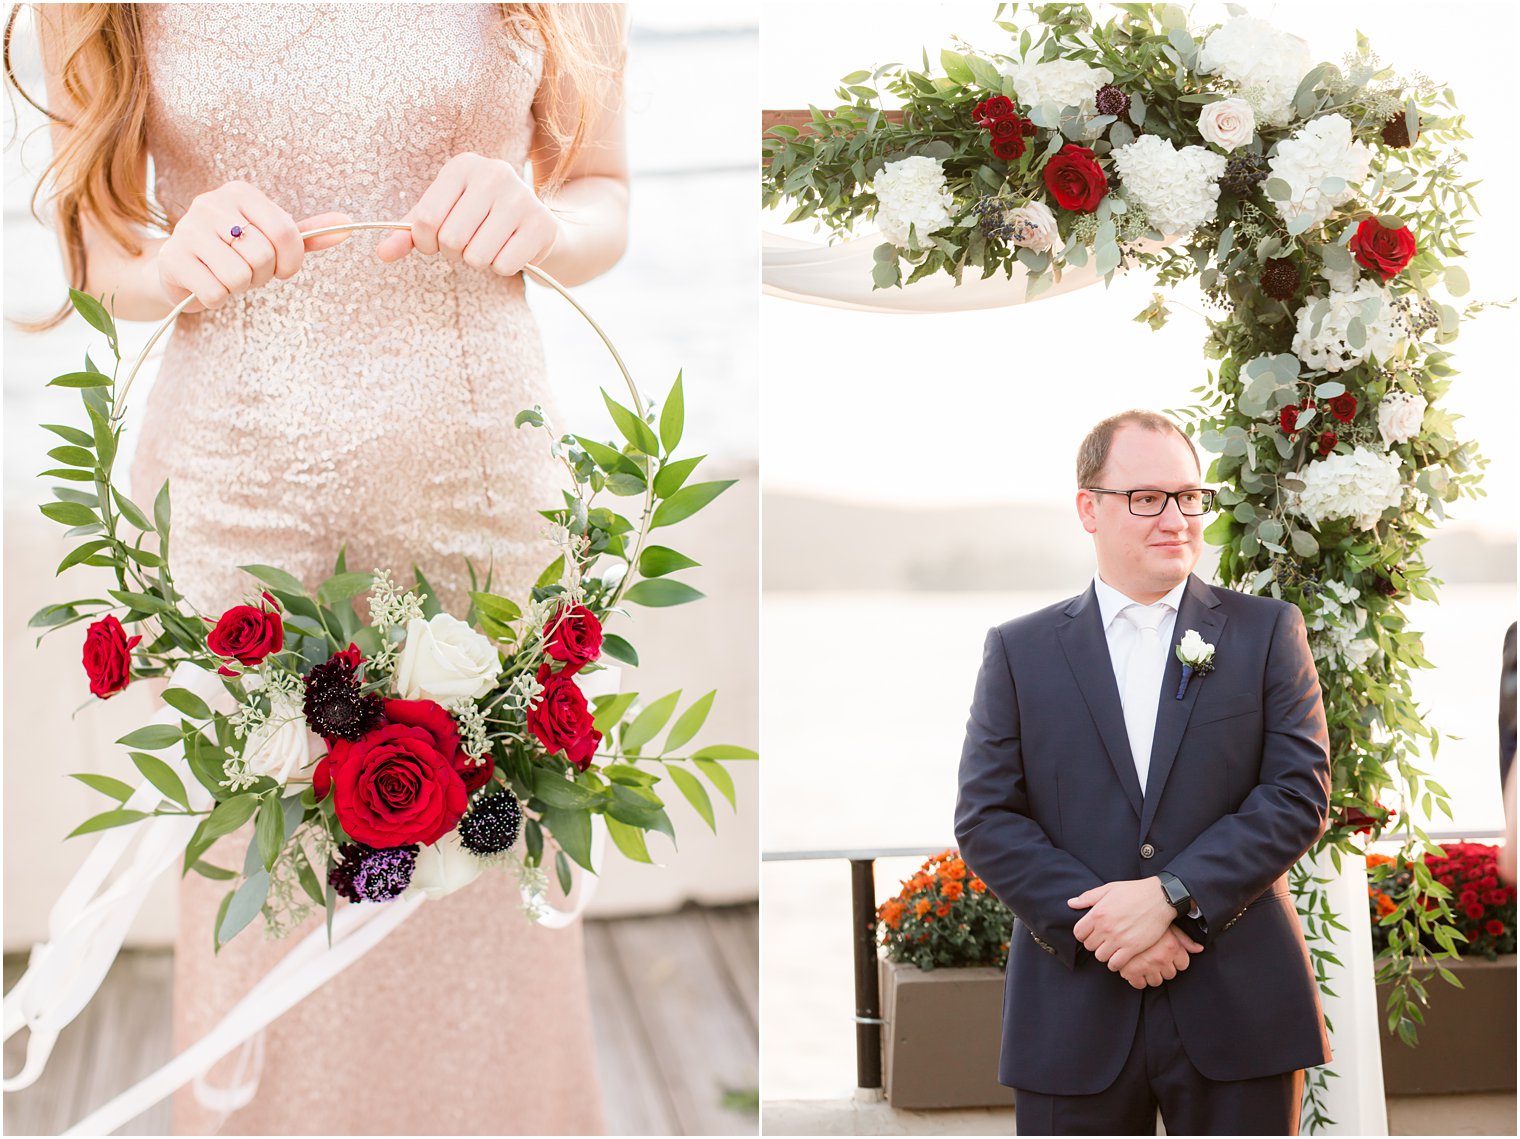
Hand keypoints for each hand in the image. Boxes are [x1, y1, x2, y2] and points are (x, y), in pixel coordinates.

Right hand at [157, 181, 351, 312]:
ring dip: (239, 288)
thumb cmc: (232, 254)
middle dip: (261, 275)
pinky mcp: (172, 258)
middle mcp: (211, 203)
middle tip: (246, 272)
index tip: (281, 269)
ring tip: (226, 277)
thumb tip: (348, 224)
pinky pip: (215, 292)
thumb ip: (306, 235)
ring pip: (239, 275)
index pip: (285, 232)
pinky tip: (207, 286)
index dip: (291, 261)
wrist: (178, 270)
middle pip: (263, 255)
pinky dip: (217, 299)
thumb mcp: (270, 241)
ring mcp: (187, 229)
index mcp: (240, 193)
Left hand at [374, 152, 559, 275]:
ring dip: (479, 262)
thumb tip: (382, 253)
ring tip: (490, 245)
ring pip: (477, 256)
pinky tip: (511, 250)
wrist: (536, 224)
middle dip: (455, 253)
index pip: (426, 217)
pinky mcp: (541, 225)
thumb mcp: (443, 216)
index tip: (436, 242)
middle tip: (468, 244)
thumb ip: (410, 232)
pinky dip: (502, 268)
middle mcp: (494, 174)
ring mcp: (521, 198)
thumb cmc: (479, 219)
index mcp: (463, 166)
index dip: (425, 242)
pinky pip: (503, 265)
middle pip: (452, 239)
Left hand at [1068, 877, 1176, 970]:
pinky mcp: (1133, 948)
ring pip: (1101, 957)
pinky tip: (1120, 956)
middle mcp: (1106, 927)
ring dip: (1105, 954)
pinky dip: (1115, 963)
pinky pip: (1116, 964)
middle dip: (1094, 944)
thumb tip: (1071, 903)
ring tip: (1112, 948)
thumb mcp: (1109, 889)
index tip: (1091, 933)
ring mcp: (1119, 939)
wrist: (1160, 898)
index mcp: (1097, 913)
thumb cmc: (1133, 892)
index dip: (1083, 934)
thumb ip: (1088, 897)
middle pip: (1089, 946)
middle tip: (1103, 940)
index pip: (1078, 933)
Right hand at [1117, 926, 1204, 988]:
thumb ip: (1184, 939)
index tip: (1168, 956)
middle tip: (1154, 958)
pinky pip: (1138, 984)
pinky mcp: (1130, 971)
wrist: (1120, 915)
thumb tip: (1199, 949)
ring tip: (1144, 963)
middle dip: (1163, 968)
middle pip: (1170, 974)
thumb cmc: (1146, 919)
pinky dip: (1137, 980)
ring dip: (1151, 975)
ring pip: (1156, 981)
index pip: (1183, 965)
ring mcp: (1146, 965)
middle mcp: (1161, 958)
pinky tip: (1134, 969)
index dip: (1175, 961)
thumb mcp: (1167, 925)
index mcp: (1172, 946)